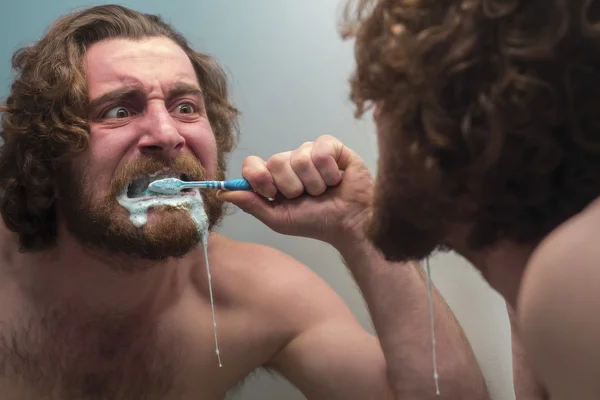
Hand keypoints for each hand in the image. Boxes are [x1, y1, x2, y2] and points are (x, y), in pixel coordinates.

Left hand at [217, 135, 373, 247]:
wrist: (350, 223)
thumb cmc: (316, 222)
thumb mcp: (278, 219)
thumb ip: (251, 204)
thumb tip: (220, 193)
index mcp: (274, 178)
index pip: (252, 164)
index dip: (259, 178)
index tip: (272, 194)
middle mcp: (290, 161)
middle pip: (275, 161)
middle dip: (292, 186)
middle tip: (307, 197)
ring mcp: (310, 152)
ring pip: (299, 158)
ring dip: (313, 183)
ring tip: (325, 191)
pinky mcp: (332, 146)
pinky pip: (320, 151)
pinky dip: (328, 172)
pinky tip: (337, 179)